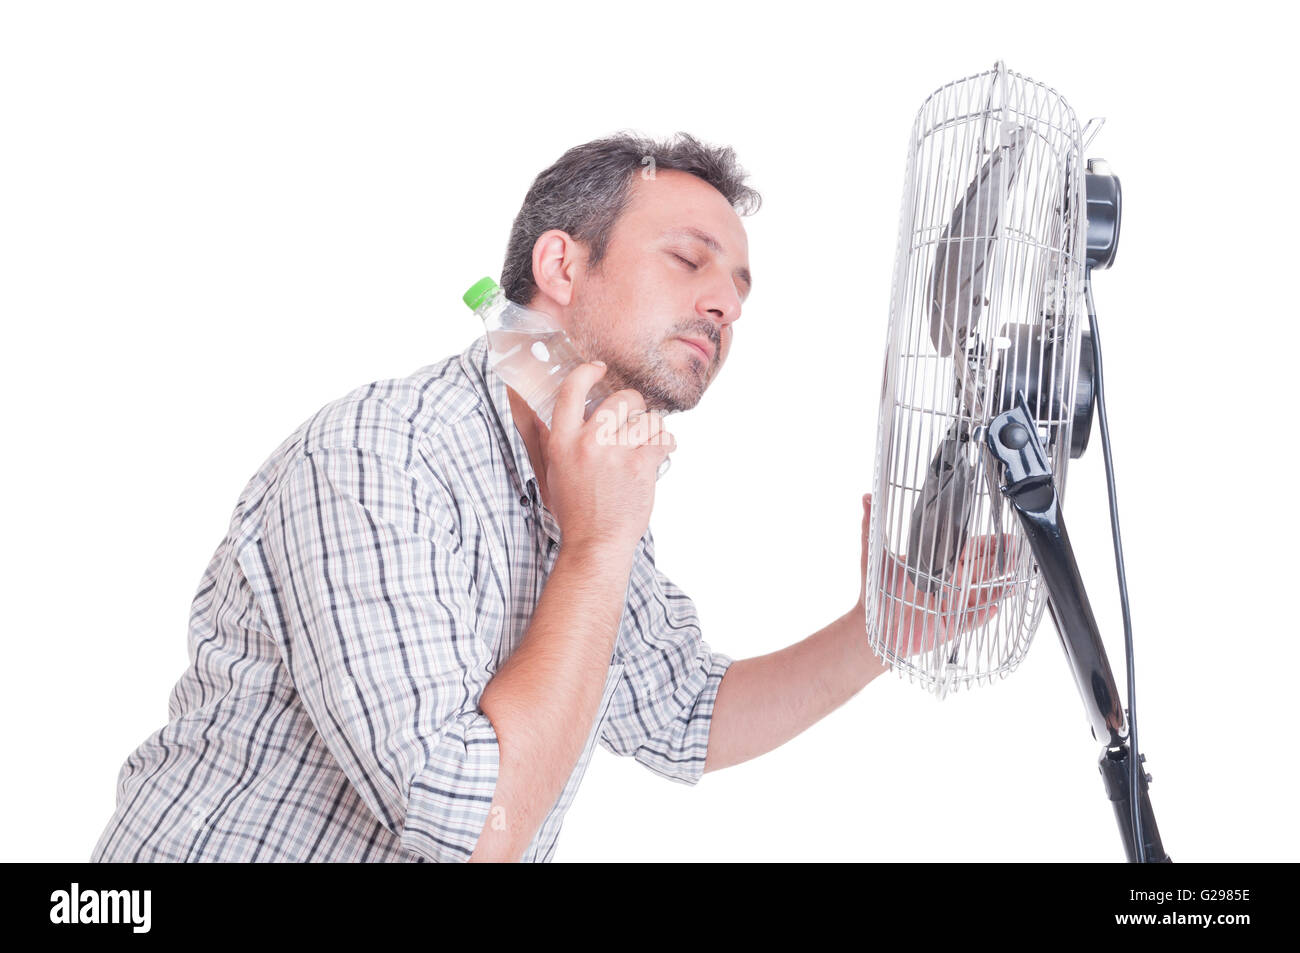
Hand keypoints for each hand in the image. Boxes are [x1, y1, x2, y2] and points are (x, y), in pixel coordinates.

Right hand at [544, 362, 674, 554]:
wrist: (595, 544)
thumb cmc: (575, 512)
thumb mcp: (552, 472)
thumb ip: (549, 442)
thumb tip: (537, 415)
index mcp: (562, 442)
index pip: (571, 390)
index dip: (587, 372)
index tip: (600, 368)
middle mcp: (588, 442)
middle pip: (621, 399)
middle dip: (633, 405)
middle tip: (635, 419)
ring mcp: (616, 453)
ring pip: (647, 419)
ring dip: (652, 427)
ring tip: (648, 441)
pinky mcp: (641, 466)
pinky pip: (662, 438)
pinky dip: (666, 442)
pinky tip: (662, 449)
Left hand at [857, 493, 1016, 658]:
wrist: (873, 627)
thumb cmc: (875, 592)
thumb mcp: (874, 556)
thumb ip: (872, 526)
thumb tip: (866, 496)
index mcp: (937, 562)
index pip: (966, 547)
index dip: (986, 541)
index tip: (1004, 532)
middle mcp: (950, 580)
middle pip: (983, 566)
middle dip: (1002, 557)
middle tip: (1021, 547)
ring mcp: (954, 602)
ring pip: (984, 590)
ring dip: (1001, 583)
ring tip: (1019, 574)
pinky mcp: (953, 623)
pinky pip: (974, 618)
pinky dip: (985, 613)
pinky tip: (997, 605)